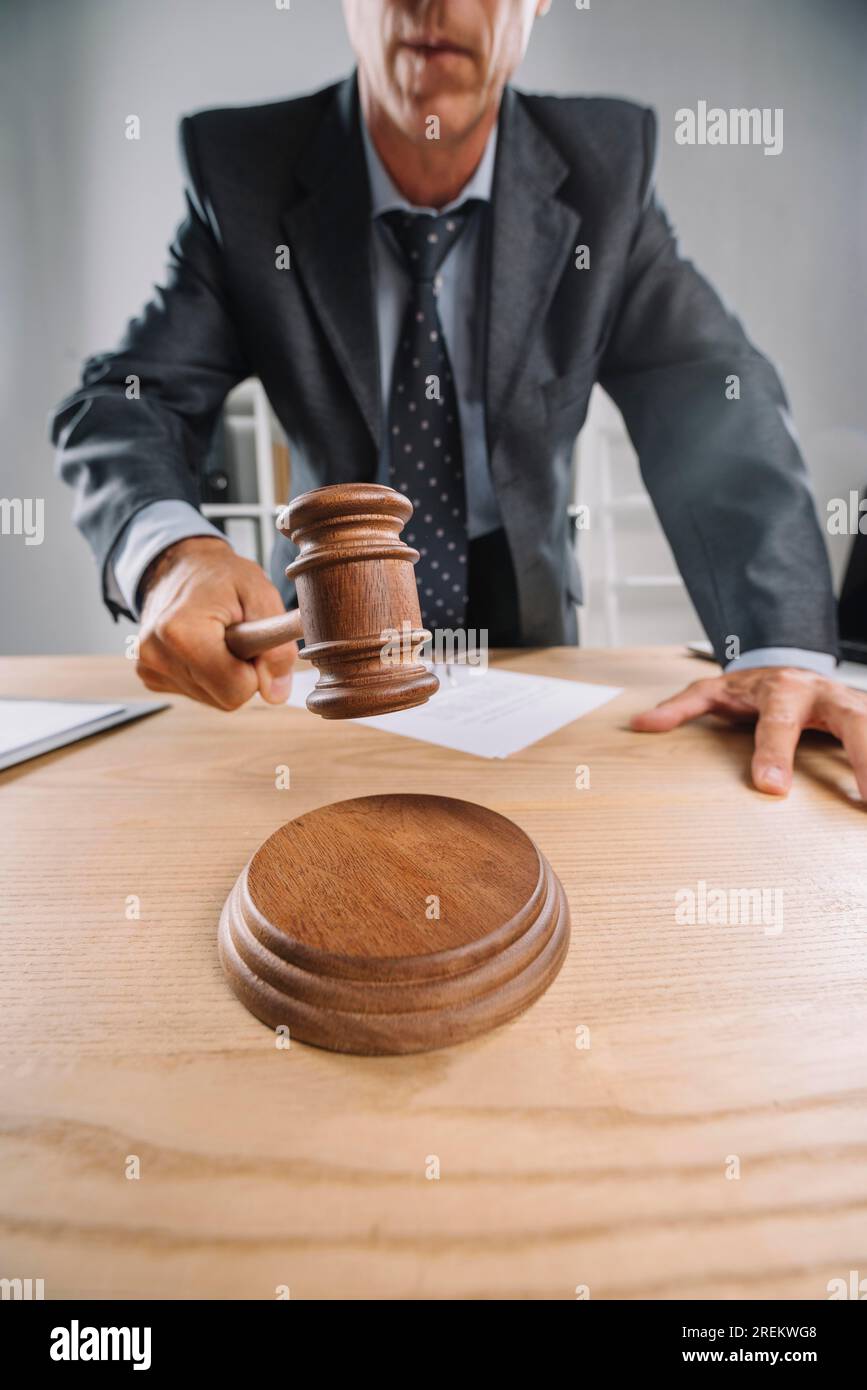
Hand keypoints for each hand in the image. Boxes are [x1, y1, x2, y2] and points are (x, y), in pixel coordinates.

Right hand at [136, 537, 296, 709]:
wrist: (181, 566)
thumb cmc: (221, 576)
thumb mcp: (261, 595)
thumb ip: (276, 647)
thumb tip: (276, 694)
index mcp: (180, 632)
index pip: (235, 690)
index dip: (256, 669)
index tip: (252, 640)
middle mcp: (155, 654)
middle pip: (225, 698)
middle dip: (242, 673)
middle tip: (238, 636)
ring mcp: (148, 666)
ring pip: (213, 699)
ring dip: (226, 673)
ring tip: (219, 637)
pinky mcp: (149, 674)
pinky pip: (197, 693)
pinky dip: (209, 675)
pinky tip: (203, 647)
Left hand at [631, 666, 866, 800]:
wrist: (789, 663)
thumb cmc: (751, 687)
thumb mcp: (713, 691)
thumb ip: (680, 707)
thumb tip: (640, 725)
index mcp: (782, 690)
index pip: (778, 724)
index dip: (774, 754)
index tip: (772, 788)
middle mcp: (824, 695)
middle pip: (852, 720)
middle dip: (863, 755)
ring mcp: (854, 705)